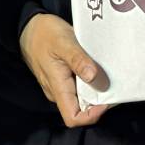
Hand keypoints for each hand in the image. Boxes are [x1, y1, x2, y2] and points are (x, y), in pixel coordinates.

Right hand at [19, 12, 107, 126]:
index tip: (107, 99)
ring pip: (82, 97)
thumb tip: (94, 77)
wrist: (29, 27)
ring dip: (97, 89)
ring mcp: (61, 85)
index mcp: (58, 88)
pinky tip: (99, 67)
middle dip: (100, 100)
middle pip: (82, 109)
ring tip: (110, 74)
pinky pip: (80, 85)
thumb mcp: (63, 42)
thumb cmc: (44, 34)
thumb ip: (78, 60)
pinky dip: (92, 80)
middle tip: (116, 84)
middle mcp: (59, 91)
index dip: (92, 115)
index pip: (73, 118)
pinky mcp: (64, 77)